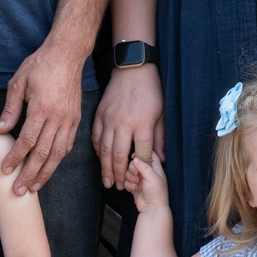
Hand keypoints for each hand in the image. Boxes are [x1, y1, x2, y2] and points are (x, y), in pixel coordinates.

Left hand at [0, 37, 84, 194]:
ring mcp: (69, 119)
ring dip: (46, 173)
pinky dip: (58, 159)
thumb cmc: (40, 65)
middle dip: (30, 174)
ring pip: (58, 154)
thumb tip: (2, 131)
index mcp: (42, 108)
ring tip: (34, 186)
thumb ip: (11, 109)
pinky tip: (50, 168)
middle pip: (44, 154)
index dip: (16, 158)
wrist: (67, 54)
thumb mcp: (18, 83)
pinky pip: (67, 145)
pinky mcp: (76, 119)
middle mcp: (58, 117)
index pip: (27, 141)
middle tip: (19, 190)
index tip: (5, 170)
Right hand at [92, 64, 164, 188]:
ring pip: (104, 149)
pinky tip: (100, 160)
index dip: (141, 168)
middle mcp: (123, 123)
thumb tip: (161, 159)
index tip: (140, 179)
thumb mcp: (161, 113)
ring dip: (106, 168)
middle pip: (119, 156)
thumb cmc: (150, 90)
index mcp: (142, 123)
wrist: (132, 68)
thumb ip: (159, 138)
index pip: (141, 153)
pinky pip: (95, 137)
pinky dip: (97, 151)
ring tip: (108, 181)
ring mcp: (109, 119)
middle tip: (120, 188)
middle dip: (119, 175)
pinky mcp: (99, 115)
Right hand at [124, 149, 169, 213]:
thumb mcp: (152, 178)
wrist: (152, 209)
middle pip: (135, 163)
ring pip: (128, 172)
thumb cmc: (157, 194)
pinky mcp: (133, 185)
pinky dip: (128, 185)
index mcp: (155, 167)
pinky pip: (126, 181)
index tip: (135, 155)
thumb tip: (135, 158)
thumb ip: (144, 167)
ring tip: (137, 184)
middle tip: (137, 175)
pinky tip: (134, 189)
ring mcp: (140, 179)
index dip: (141, 153)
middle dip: (133, 169)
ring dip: (130, 178)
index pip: (149, 154)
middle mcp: (147, 172)